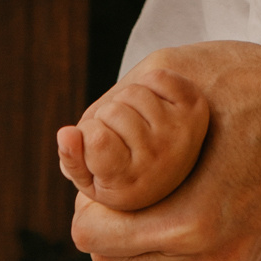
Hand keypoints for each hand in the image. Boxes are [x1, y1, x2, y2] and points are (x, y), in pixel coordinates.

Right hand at [56, 68, 207, 212]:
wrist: (175, 175)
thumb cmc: (124, 175)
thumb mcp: (91, 181)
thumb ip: (72, 160)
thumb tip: (65, 133)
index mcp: (130, 182)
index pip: (97, 139)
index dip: (86, 136)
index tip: (96, 146)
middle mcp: (160, 160)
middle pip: (112, 112)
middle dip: (105, 118)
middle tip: (118, 136)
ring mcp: (180, 132)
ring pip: (132, 93)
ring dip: (125, 101)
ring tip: (134, 122)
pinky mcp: (195, 108)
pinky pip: (157, 78)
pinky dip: (148, 84)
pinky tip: (153, 107)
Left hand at [69, 40, 260, 260]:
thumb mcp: (180, 81)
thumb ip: (117, 112)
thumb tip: (73, 140)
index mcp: (193, 222)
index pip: (94, 235)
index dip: (85, 204)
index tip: (96, 180)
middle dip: (102, 230)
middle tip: (108, 196)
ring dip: (123, 257)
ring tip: (124, 219)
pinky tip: (143, 254)